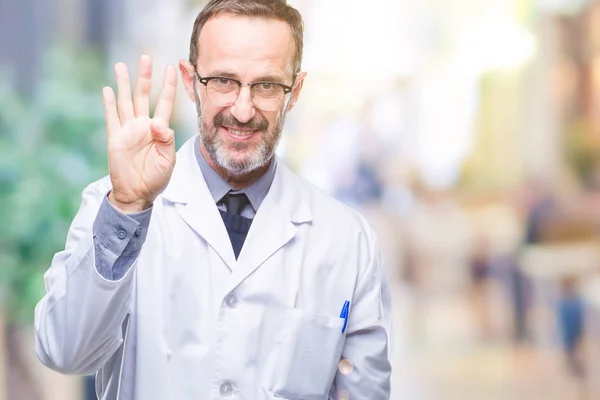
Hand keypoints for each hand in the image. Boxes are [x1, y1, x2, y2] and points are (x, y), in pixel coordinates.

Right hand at [102, 55, 177, 212]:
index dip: (168, 86)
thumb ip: (166, 140)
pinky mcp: (115, 138)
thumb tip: (158, 123)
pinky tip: (108, 89)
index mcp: (159, 130)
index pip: (165, 103)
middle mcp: (143, 125)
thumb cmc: (156, 178)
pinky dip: (109, 104)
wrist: (138, 193)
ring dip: (123, 84)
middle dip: (145, 77)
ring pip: (125, 101)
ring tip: (121, 65)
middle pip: (143, 95)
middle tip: (145, 57)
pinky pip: (111, 117)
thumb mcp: (168, 160)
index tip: (172, 68)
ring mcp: (128, 130)